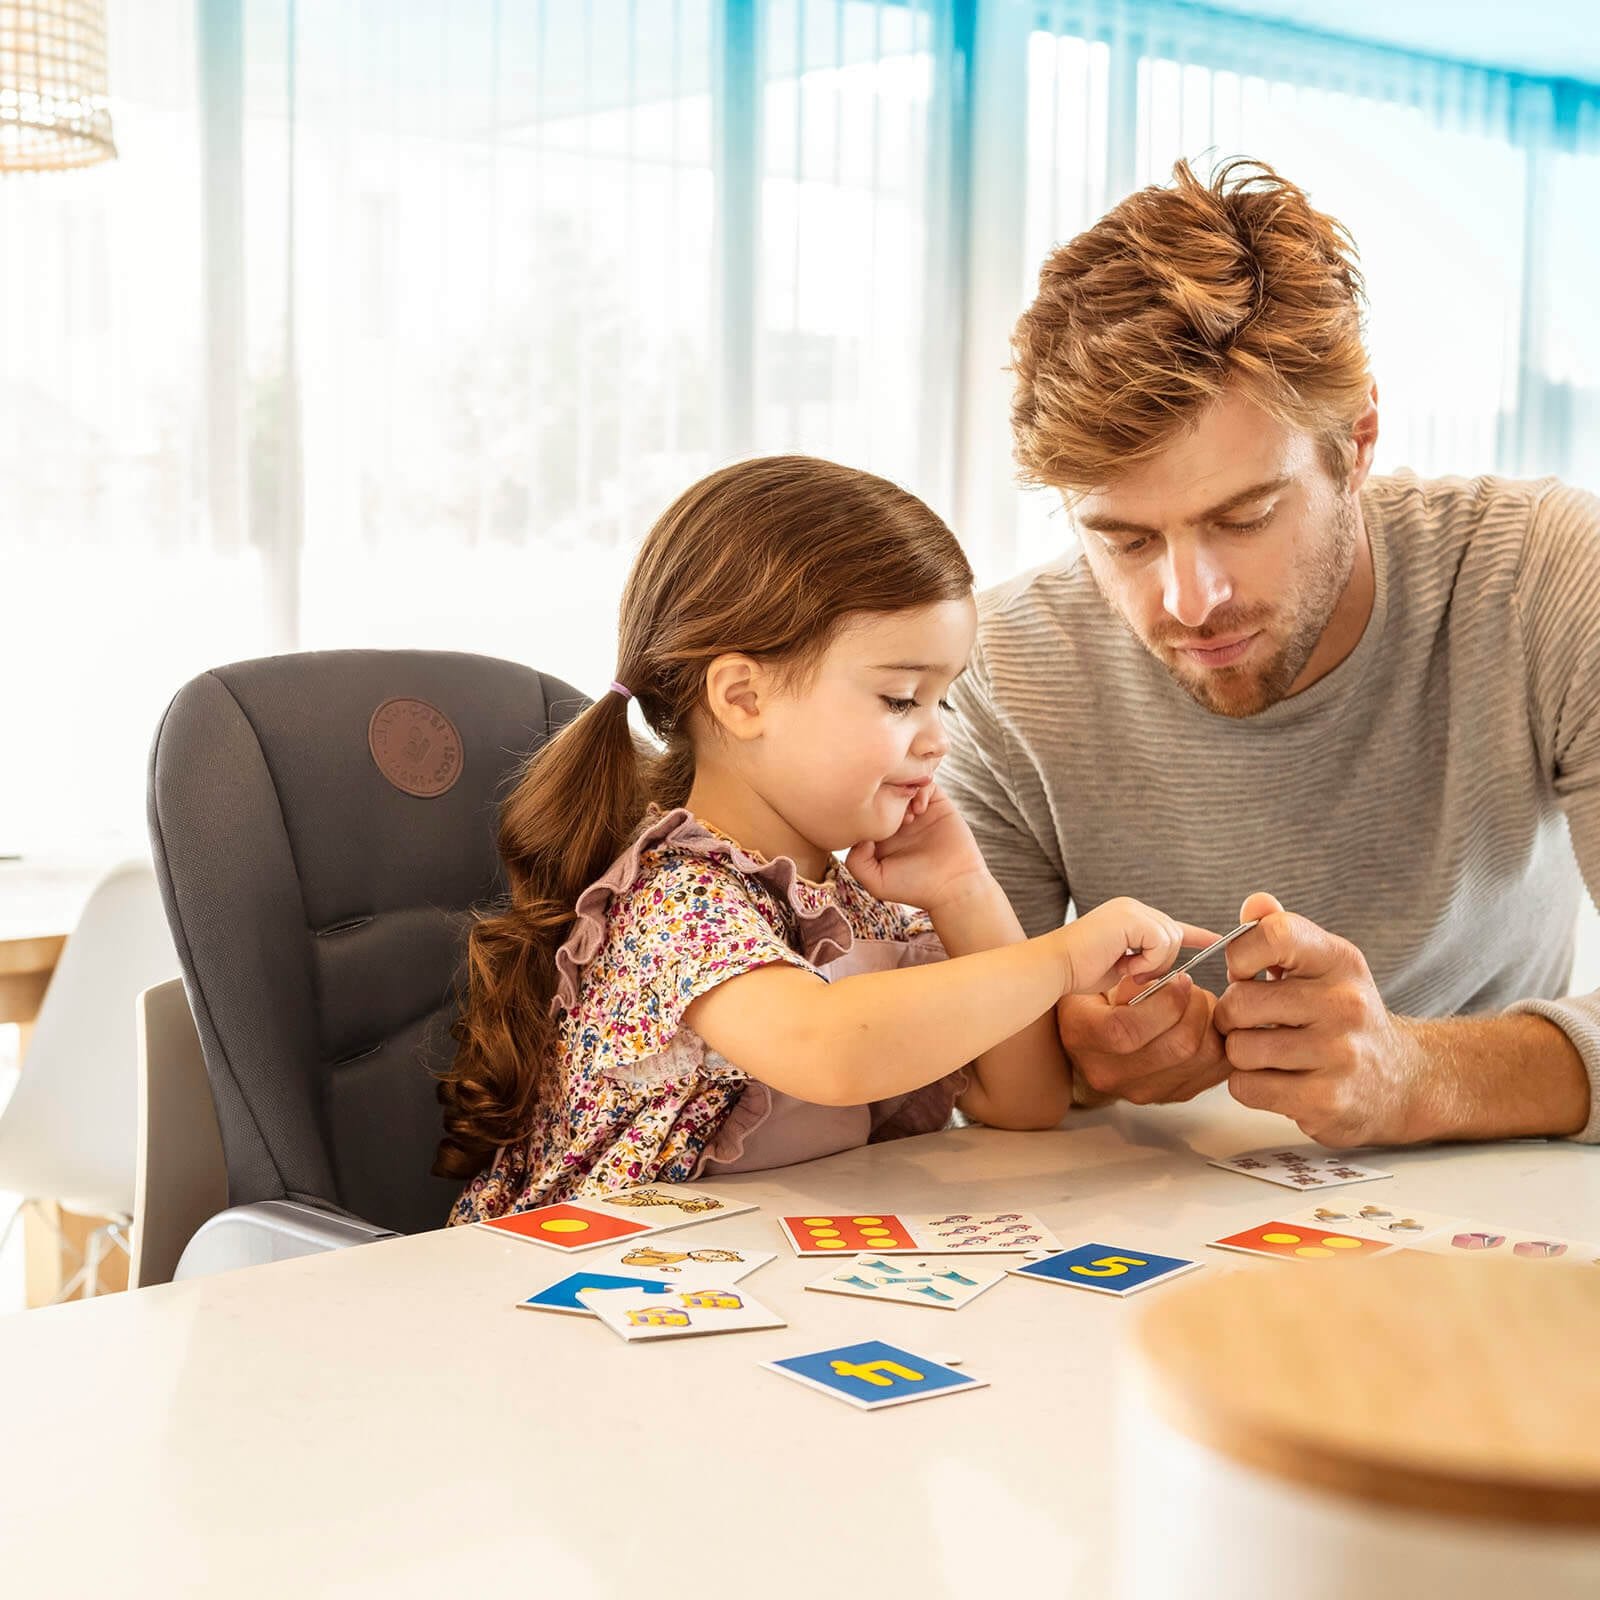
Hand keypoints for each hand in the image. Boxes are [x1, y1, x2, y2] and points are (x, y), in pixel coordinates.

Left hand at [845, 782, 992, 911]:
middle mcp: (896, 820)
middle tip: (891, 815)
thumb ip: (856, 861)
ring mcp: (916, 811)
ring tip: (908, 816)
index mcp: (878, 834)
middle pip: (881, 792)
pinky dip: (921, 790)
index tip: (872, 823)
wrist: (954, 886)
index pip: (862, 809)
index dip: (863, 810)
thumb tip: (859, 834)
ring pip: (902, 784)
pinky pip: (925, 783)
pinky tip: (921, 811)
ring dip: (902, 793)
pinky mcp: (937, 804)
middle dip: (883, 798)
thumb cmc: (914, 888)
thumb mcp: (876, 882)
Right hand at [1057, 974, 1230, 1105]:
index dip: (1166, 1002)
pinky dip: (1222, 1042)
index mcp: (1084, 1037)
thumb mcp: (1097, 982)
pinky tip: (1208, 1026)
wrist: (1093, 1044)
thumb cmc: (1097, 1005)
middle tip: (1193, 989)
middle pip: (1178, 1047)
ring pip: (1204, 1058)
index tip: (1179, 980)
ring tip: (1200, 1005)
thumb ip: (1130, 981)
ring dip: (1212, 1024)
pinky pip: (1216, 1070)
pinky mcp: (1173, 1095)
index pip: (1129, 1029)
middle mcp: (1111, 1074)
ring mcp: (1144, 1091)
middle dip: (1198, 1007)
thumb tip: (1172, 985)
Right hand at [1058, 897, 1219, 995]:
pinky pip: (1160, 942)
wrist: (1053, 968)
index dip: (1196, 935)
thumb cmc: (1079, 973)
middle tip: (1133, 975)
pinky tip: (1125, 964)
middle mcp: (1132, 908)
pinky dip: (1148, 961)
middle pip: (1174, 935)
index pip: (1170, 925)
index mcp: (1129, 917)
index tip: (1216, 940)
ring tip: (1127, 970)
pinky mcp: (1129, 917)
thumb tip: (1173, 974)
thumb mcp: (1121, 969)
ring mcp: (1131, 910)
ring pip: (1170, 939)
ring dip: (1154, 964)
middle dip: (1161, 963)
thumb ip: (1144, 964)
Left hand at [1214, 891, 1430, 1146]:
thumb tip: (1254, 904)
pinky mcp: (1328, 1101)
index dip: (1241, 954)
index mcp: (1340, 961)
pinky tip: (1278, 1080)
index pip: (1275, 934)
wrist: (1403, 1080)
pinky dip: (1249, 1086)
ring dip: (1241, 1055)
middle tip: (1252, 1023)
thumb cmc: (1342, 1015)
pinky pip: (1247, 1088)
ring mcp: (1340, 1055)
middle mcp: (1345, 1004)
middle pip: (1241, 1002)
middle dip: (1232, 1016)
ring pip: (1240, 1049)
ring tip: (1268, 1052)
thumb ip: (1281, 932)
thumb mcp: (1323, 965)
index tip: (1244, 973)